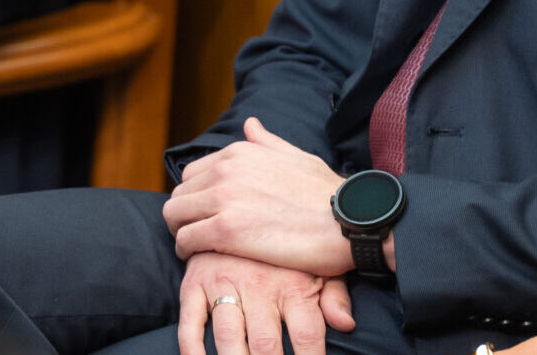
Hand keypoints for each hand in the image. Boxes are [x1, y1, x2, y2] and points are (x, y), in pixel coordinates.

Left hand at [165, 117, 364, 275]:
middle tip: (198, 235)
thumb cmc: (327, 194)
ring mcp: (224, 198)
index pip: (193, 173)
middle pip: (179, 194)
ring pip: (174, 215)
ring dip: (181, 232)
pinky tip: (201, 259)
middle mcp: (226, 169)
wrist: (347, 220)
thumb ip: (267, 142)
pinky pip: (185, 240)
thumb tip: (249, 124)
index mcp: (241, 151)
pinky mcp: (225, 230)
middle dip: (185, 215)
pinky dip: (187, 251)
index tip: (206, 215)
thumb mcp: (297, 157)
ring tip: (197, 248)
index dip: (197, 197)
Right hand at [177, 251, 354, 354]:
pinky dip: (192, 349)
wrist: (243, 196)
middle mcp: (259, 284)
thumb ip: (334, 295)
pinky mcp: (195, 281)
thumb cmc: (287, 242)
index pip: (308, 336)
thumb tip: (346, 324)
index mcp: (294, 282)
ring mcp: (224, 282)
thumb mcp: (318, 263)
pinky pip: (189, 322)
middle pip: (266, 344)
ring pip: (229, 337)